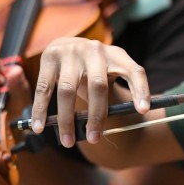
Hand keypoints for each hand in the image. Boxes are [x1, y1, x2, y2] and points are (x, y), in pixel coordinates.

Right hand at [30, 37, 151, 146]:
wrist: (69, 44)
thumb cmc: (96, 67)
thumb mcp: (113, 70)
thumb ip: (121, 91)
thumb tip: (122, 122)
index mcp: (117, 55)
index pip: (135, 71)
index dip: (141, 90)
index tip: (143, 110)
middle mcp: (95, 50)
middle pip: (97, 85)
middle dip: (96, 115)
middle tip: (95, 138)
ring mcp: (71, 52)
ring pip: (67, 90)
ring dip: (67, 119)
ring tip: (68, 141)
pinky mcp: (49, 57)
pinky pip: (44, 88)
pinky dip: (41, 110)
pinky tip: (40, 127)